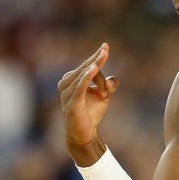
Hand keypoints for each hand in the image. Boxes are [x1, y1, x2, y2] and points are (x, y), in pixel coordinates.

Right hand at [58, 43, 118, 160]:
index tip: (106, 45)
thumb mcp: (104, 95)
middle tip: (107, 56)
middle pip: (88, 68)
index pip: (87, 65)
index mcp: (71, 79)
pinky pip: (81, 85)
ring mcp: (67, 92)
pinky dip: (88, 76)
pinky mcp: (72, 101)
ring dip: (100, 82)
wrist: (85, 133)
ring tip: (106, 90)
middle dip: (99, 65)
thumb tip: (112, 81)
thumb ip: (110, 84)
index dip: (97, 56)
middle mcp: (66, 83)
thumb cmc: (91, 113)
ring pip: (86, 75)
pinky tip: (94, 68)